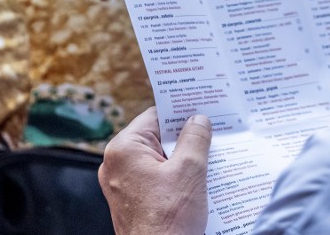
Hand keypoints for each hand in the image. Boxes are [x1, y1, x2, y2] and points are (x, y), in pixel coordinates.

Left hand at [100, 107, 211, 234]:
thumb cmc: (168, 221)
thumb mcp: (189, 171)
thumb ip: (195, 138)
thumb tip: (198, 120)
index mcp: (123, 149)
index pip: (154, 117)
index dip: (180, 112)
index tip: (201, 108)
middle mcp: (117, 165)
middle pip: (157, 138)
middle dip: (185, 138)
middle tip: (213, 134)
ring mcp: (123, 186)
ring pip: (159, 160)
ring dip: (184, 160)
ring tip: (211, 159)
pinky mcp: (133, 203)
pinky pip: (156, 180)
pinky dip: (176, 178)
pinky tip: (199, 182)